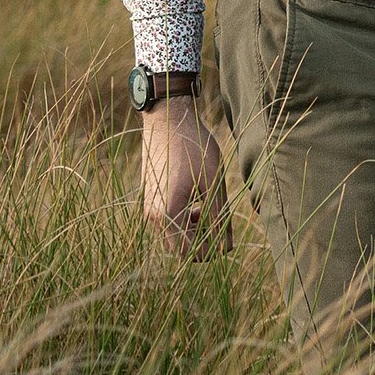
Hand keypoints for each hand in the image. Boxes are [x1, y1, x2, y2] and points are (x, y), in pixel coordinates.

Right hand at [141, 97, 228, 254]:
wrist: (168, 121)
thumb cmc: (194, 148)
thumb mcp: (214, 183)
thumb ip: (219, 217)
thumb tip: (225, 249)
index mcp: (167, 214)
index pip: (190, 253)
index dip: (212, 249)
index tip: (226, 229)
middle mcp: (152, 217)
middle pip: (181, 249)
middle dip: (203, 240)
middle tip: (218, 215)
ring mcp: (148, 210)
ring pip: (174, 237)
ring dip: (194, 229)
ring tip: (208, 204)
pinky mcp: (149, 201)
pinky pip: (168, 223)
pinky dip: (185, 219)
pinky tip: (197, 199)